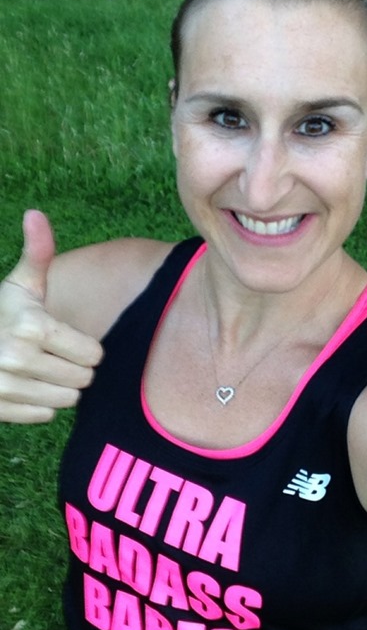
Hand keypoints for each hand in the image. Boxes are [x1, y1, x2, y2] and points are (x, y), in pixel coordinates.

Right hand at [0, 211, 102, 422]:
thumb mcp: (20, 284)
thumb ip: (38, 253)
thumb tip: (36, 213)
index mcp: (33, 326)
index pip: (94, 355)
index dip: (85, 346)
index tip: (64, 337)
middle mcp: (18, 358)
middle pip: (84, 380)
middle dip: (75, 368)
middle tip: (52, 353)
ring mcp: (5, 388)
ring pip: (67, 400)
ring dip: (60, 388)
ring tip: (40, 368)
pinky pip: (45, 415)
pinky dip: (39, 404)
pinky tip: (24, 384)